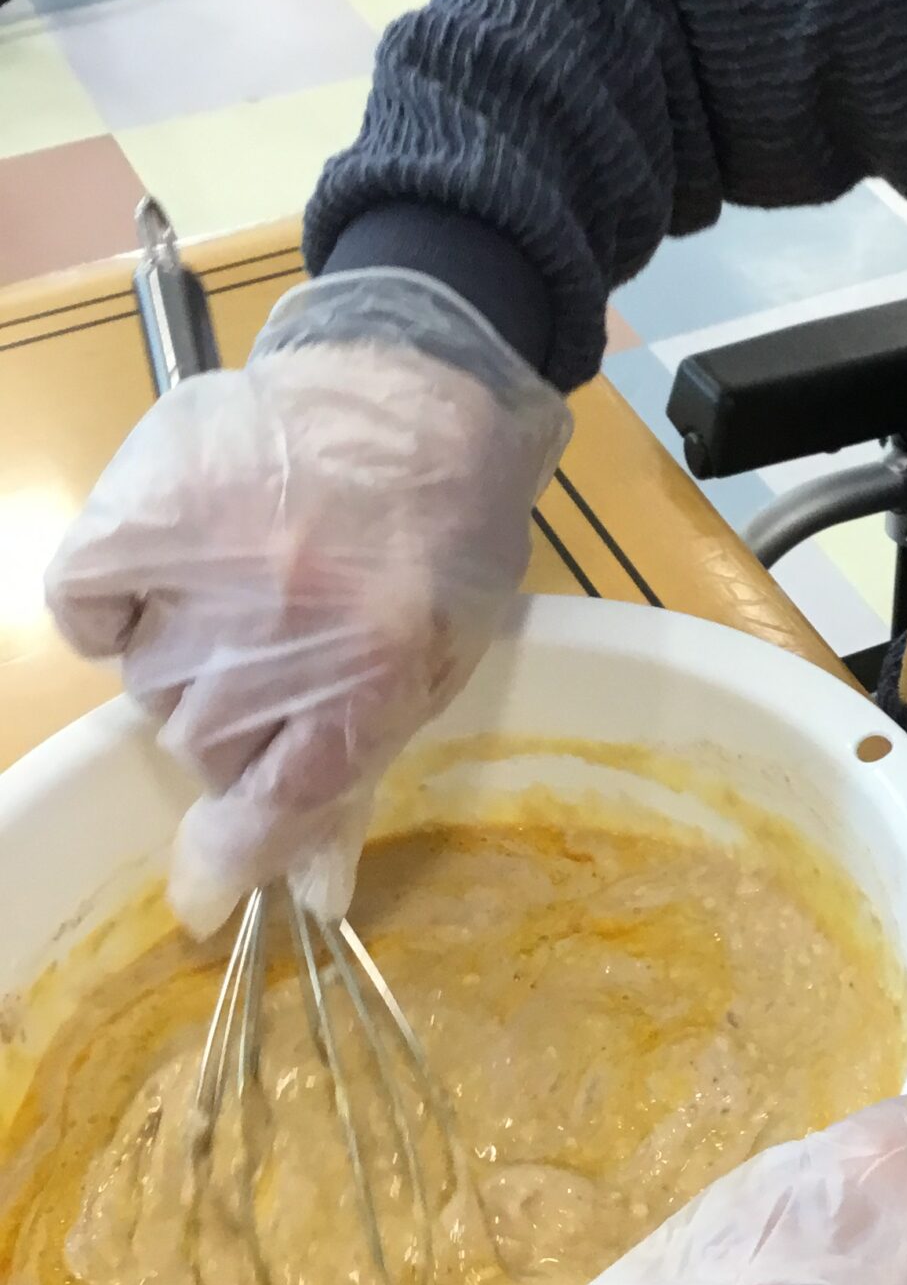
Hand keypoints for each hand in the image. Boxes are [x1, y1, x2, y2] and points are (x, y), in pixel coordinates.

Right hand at [45, 269, 569, 933]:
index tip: (206, 899)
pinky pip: (83, 604)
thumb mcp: (436, 660)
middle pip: (205, 746)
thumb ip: (359, 768)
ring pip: (149, 684)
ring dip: (185, 662)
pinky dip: (110, 606)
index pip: (277, 801)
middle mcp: (284, 630)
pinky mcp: (142, 504)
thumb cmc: (446, 530)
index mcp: (375, 671)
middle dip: (236, 725)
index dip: (234, 857)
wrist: (421, 384)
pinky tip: (162, 578)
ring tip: (242, 594)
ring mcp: (205, 565)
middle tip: (277, 656)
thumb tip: (310, 891)